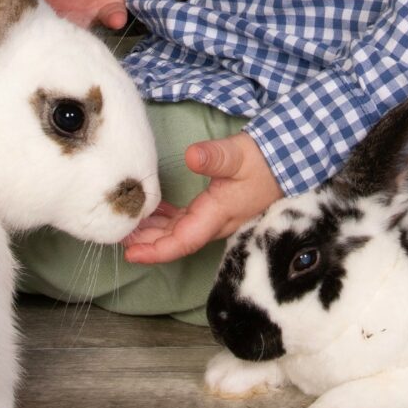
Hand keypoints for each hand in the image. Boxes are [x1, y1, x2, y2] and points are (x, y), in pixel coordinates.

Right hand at [20, 0, 138, 30]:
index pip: (21, 2)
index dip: (11, 10)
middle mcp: (59, 7)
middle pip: (43, 26)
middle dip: (39, 32)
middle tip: (31, 36)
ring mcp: (84, 12)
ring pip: (73, 30)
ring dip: (72, 33)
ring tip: (69, 35)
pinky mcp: (109, 11)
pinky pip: (111, 18)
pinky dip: (113, 19)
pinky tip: (114, 18)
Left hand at [122, 133, 281, 263]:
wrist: (287, 161)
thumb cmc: (264, 160)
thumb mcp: (239, 154)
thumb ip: (215, 156)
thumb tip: (191, 156)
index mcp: (217, 213)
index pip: (183, 241)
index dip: (156, 250)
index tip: (131, 253)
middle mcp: (215, 221)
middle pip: (176, 240)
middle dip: (147, 243)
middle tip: (119, 235)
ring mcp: (216, 216)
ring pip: (180, 232)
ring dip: (155, 232)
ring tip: (129, 226)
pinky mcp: (217, 208)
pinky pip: (186, 221)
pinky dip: (167, 220)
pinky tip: (153, 213)